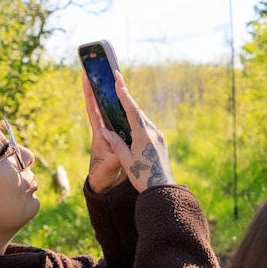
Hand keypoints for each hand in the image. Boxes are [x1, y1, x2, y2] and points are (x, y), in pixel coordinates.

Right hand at [83, 72, 173, 192]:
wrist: (162, 189)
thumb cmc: (142, 176)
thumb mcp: (125, 159)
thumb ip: (116, 143)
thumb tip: (104, 130)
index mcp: (143, 135)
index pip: (132, 109)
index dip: (124, 93)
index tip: (118, 79)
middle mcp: (153, 132)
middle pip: (138, 112)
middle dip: (127, 100)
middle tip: (118, 85)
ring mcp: (159, 137)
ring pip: (143, 120)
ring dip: (133, 113)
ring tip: (122, 104)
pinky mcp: (161, 142)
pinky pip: (148, 128)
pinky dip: (139, 123)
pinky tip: (133, 125)